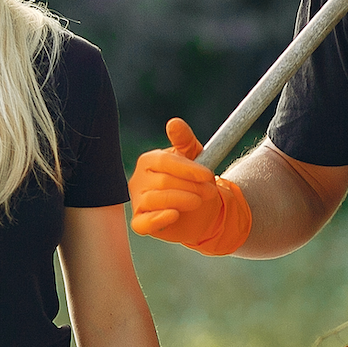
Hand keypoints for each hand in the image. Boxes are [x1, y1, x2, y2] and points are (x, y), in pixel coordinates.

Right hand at [128, 119, 251, 254]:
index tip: (207, 175)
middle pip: (162, 181)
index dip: (187, 169)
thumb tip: (174, 123)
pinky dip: (158, 219)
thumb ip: (184, 139)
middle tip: (210, 190)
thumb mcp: (194, 156)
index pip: (164, 162)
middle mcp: (138, 179)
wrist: (199, 210)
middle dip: (190, 186)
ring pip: (154, 200)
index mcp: (149, 160)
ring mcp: (137, 201)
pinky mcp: (140, 222)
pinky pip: (143, 223)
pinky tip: (174, 214)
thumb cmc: (192, 179)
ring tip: (198, 200)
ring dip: (182, 200)